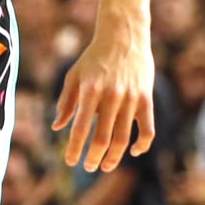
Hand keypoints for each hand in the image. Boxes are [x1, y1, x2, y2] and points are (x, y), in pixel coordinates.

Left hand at [52, 28, 155, 171]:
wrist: (123, 36)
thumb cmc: (94, 57)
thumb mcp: (74, 75)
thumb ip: (66, 102)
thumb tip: (57, 127)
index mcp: (90, 91)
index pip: (81, 127)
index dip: (75, 148)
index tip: (70, 161)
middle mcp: (111, 96)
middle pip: (103, 137)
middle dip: (94, 157)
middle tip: (88, 168)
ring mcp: (131, 98)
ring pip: (124, 138)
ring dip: (114, 157)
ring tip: (105, 166)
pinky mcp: (146, 99)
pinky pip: (147, 129)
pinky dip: (142, 144)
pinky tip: (134, 152)